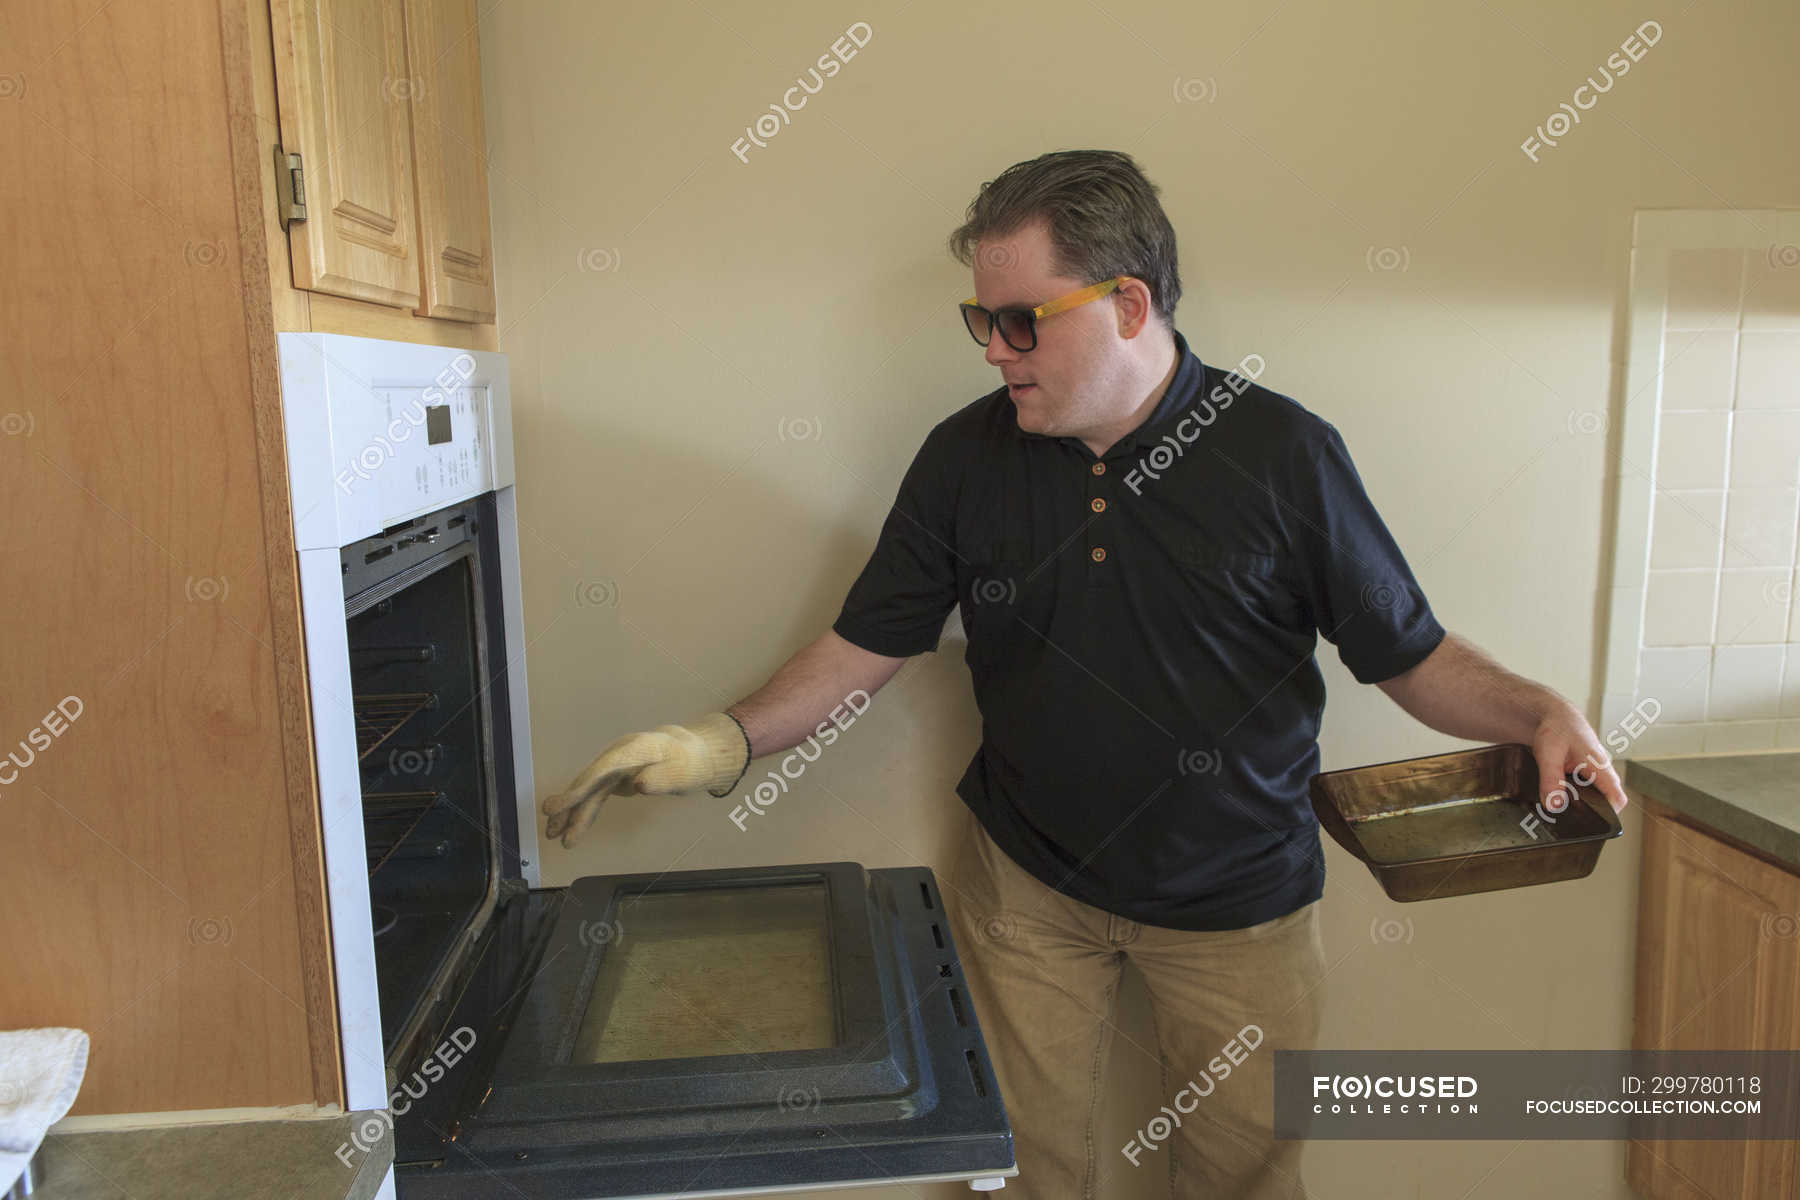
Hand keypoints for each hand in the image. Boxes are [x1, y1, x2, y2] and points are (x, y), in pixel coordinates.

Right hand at [541, 711, 748, 848]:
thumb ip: (662, 778)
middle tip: (550, 823)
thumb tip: (639, 784)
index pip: (605, 768)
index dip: (583, 785)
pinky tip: (570, 829)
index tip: (565, 802)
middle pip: (591, 780)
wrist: (693, 754)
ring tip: (553, 837)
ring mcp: (615, 767)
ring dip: (572, 814)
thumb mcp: (684, 772)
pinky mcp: (615, 778)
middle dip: (570, 803)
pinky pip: (595, 797)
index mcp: (636, 749)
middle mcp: (619, 755)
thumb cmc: (690, 763)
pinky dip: (583, 814)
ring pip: (589, 791)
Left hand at [1531, 702, 1627, 814]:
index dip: (1610, 815)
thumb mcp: (1548, 755)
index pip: (1617, 798)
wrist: (1556, 716)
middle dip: (1594, 814)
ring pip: (1597, 796)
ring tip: (1564, 814)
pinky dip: (1576, 796)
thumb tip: (1554, 805)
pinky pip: (1588, 790)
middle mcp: (1603, 772)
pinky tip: (1559, 800)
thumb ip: (1551, 780)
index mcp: (1601, 767)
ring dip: (1584, 805)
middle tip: (1572, 824)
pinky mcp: (1588, 774)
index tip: (1593, 824)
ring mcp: (1597, 773)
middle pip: (1608, 801)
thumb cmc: (1557, 729)